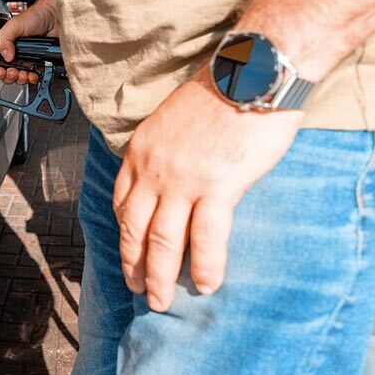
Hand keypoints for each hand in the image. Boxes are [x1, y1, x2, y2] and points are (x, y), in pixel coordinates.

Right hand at [0, 0, 58, 84]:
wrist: (56, 17)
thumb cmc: (37, 16)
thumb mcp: (15, 24)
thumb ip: (4, 38)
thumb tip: (6, 56)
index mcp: (8, 45)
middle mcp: (17, 53)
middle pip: (8, 73)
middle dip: (9, 76)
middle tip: (13, 71)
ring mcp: (29, 60)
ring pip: (20, 78)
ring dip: (20, 78)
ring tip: (23, 73)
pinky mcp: (41, 63)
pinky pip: (34, 76)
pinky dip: (33, 78)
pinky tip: (33, 74)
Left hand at [113, 69, 302, 311]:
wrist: (252, 73)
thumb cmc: (220, 90)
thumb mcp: (173, 117)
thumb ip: (166, 149)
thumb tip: (173, 174)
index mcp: (142, 149)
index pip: (122, 201)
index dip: (124, 233)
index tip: (129, 252)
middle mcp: (154, 168)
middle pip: (135, 227)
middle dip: (134, 264)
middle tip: (137, 289)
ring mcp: (183, 179)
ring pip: (163, 240)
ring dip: (160, 276)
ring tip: (161, 301)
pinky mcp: (218, 186)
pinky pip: (206, 238)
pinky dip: (204, 266)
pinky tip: (207, 285)